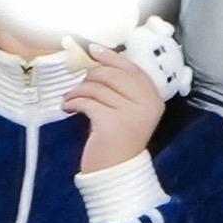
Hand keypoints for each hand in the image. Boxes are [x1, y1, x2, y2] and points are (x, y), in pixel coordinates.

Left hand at [69, 46, 166, 171]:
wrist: (115, 172)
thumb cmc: (118, 140)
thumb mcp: (129, 111)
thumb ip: (122, 89)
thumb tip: (99, 61)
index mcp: (153, 99)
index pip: (132, 69)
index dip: (112, 57)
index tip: (94, 50)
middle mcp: (146, 104)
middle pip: (113, 74)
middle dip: (91, 74)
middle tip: (79, 84)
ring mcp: (130, 113)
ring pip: (97, 87)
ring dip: (78, 90)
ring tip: (71, 98)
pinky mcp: (111, 123)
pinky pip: (87, 101)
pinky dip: (73, 102)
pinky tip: (68, 107)